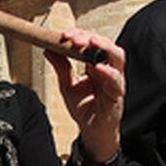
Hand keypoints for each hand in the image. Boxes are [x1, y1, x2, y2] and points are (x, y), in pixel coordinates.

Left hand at [47, 29, 124, 165]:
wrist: (91, 131)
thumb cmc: (84, 107)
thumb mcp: (67, 84)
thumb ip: (61, 67)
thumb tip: (48, 49)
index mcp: (96, 64)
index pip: (91, 42)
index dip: (79, 35)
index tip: (64, 35)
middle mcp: (108, 69)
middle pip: (105, 45)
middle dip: (90, 38)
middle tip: (74, 38)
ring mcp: (114, 81)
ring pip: (117, 57)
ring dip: (104, 47)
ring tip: (91, 42)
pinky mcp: (117, 95)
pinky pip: (116, 81)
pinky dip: (108, 72)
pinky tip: (98, 67)